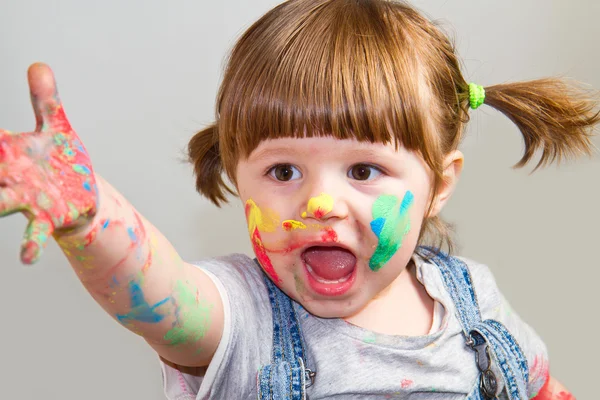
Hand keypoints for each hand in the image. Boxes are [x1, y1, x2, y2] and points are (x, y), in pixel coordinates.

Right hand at [0, 63, 97, 263]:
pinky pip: (35, 232)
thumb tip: (38, 65)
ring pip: (1, 203)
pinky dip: (31, 244)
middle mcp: (10, 176)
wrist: (82, 195)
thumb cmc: (62, 161)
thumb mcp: (56, 128)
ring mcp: (25, 198)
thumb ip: (45, 100)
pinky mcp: (46, 216)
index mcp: (9, 151)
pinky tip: (27, 257)